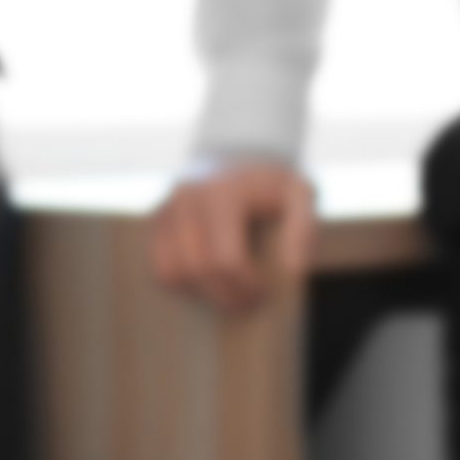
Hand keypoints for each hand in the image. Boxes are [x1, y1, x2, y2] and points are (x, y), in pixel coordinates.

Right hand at [149, 157, 315, 315]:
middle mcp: (187, 198)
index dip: (245, 287)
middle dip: (225, 296)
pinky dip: (181, 282)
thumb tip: (294, 271)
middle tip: (249, 302)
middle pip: (197, 269)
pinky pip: (159, 267)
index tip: (263, 294)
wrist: (239, 158)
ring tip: (228, 291)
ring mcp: (166, 208)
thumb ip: (304, 229)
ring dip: (200, 292)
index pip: (226, 260)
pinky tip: (208, 279)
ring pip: (170, 272)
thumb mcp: (301, 195)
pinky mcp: (156, 220)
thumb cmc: (273, 186)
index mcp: (222, 193)